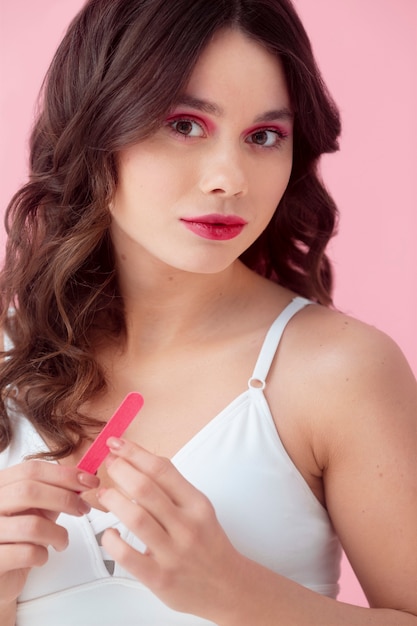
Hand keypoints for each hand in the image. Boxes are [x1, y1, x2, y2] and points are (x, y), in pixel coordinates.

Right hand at [0, 460, 98, 607]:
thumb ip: (52, 493)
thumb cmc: (15, 539)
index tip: (88, 480)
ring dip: (58, 534)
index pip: (31, 470)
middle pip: (29, 491)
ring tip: (62, 540)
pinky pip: (27, 553)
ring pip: (31, 525)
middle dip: (65, 498)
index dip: (64, 474)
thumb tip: (82, 480)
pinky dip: (43, 555)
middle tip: (83, 508)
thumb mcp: (34, 509)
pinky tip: (40, 556)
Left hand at [98, 438, 243, 622]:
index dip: (134, 453)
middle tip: (108, 464)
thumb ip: (172, 488)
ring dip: (113, 501)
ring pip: (135, 518)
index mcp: (196, 504)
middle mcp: (186, 526)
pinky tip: (109, 534)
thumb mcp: (199, 508)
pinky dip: (112, 541)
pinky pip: (128, 556)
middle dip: (120, 470)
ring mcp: (173, 553)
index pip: (162, 469)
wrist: (228, 586)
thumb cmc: (208, 543)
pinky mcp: (160, 578)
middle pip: (145, 489)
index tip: (117, 444)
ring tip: (104, 494)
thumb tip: (139, 461)